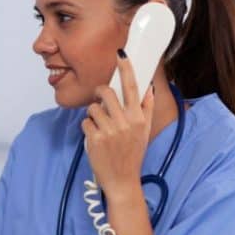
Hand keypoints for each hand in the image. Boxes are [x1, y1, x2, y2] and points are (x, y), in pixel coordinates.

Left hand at [82, 53, 154, 200]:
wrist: (122, 181)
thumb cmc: (132, 155)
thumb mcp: (144, 132)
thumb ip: (146, 109)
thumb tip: (149, 88)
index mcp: (139, 118)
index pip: (132, 87)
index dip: (126, 68)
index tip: (120, 54)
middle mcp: (125, 122)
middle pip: (107, 92)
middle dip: (100, 94)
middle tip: (101, 102)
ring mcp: (110, 131)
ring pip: (93, 108)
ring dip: (93, 115)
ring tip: (100, 127)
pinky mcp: (95, 139)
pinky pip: (85, 122)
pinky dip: (87, 128)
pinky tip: (95, 138)